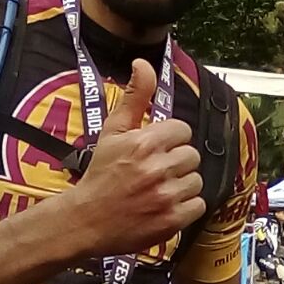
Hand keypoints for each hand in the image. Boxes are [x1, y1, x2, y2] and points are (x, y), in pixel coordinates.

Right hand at [68, 58, 205, 256]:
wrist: (85, 221)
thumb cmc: (100, 175)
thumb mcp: (112, 132)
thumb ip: (135, 97)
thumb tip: (143, 63)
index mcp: (144, 143)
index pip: (182, 130)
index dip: (169, 139)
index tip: (154, 150)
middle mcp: (157, 168)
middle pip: (191, 155)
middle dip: (176, 161)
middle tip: (155, 171)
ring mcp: (166, 196)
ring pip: (196, 180)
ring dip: (182, 184)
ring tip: (159, 189)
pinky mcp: (172, 220)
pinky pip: (198, 205)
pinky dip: (185, 207)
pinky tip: (165, 205)